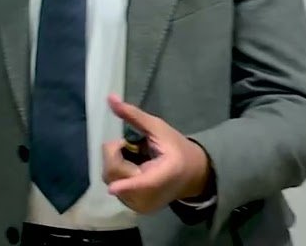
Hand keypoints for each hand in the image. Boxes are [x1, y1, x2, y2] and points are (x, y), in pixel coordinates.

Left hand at [102, 94, 211, 212]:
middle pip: (116, 175)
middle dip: (115, 155)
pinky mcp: (137, 207)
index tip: (113, 189)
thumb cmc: (177, 149)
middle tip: (130, 146)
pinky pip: (116, 187)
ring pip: (112, 181)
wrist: (194, 174)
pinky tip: (132, 169)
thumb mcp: (158, 128)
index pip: (142, 183)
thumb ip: (134, 115)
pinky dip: (118, 174)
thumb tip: (110, 98)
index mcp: (163, 176)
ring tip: (134, 158)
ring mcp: (142, 205)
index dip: (127, 185)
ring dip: (116, 164)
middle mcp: (150, 196)